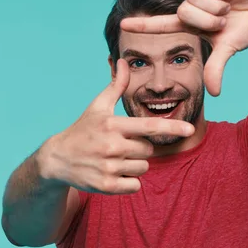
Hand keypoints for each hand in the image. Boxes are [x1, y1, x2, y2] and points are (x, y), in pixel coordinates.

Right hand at [43, 59, 194, 194]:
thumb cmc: (83, 129)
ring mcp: (108, 167)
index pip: (149, 126)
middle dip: (139, 149)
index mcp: (113, 125)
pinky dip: (128, 182)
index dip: (172, 127)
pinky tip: (113, 173)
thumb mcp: (98, 106)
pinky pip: (134, 186)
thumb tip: (124, 62)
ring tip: (115, 159)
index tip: (190, 129)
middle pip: (149, 150)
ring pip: (143, 168)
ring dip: (134, 165)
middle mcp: (112, 146)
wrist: (58, 158)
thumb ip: (116, 86)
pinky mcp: (105, 185)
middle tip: (120, 146)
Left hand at [120, 0, 247, 96]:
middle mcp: (191, 8)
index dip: (142, 26)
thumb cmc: (242, 32)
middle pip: (184, 11)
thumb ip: (216, 68)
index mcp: (189, 26)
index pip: (161, 25)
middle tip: (223, 22)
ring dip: (216, 7)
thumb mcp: (228, 50)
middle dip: (207, 20)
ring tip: (228, 9)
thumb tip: (214, 93)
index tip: (122, 25)